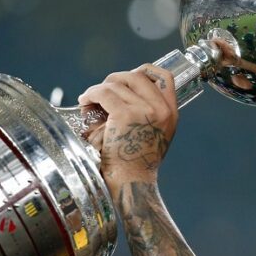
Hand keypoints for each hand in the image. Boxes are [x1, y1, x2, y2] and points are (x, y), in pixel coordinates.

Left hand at [78, 64, 177, 186]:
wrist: (131, 184)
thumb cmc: (136, 165)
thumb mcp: (154, 136)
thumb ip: (149, 115)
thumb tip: (126, 93)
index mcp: (171, 113)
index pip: (165, 77)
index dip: (145, 70)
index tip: (128, 76)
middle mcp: (161, 109)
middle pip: (137, 75)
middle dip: (116, 78)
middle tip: (103, 90)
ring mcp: (144, 110)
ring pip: (117, 83)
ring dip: (99, 88)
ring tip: (89, 100)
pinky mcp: (124, 114)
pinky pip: (104, 93)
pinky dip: (91, 94)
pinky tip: (84, 102)